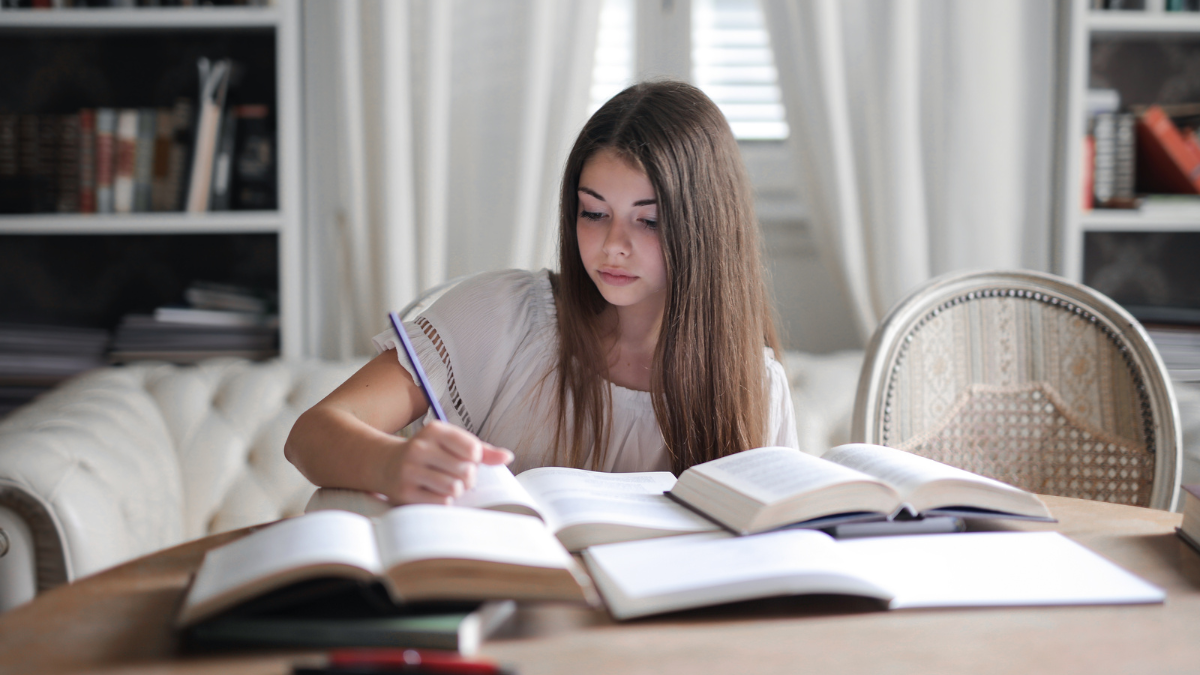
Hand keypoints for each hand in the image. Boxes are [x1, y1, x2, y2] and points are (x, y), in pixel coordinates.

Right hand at [379, 421, 513, 504]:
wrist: (386, 464)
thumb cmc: (429, 454)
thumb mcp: (451, 444)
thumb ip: (482, 450)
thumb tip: (508, 457)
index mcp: (434, 430)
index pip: (473, 449)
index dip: (475, 459)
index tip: (465, 459)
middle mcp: (419, 447)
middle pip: (466, 471)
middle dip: (467, 478)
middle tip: (456, 476)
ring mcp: (409, 470)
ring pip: (454, 488)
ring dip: (456, 491)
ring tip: (446, 484)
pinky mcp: (404, 492)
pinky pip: (441, 502)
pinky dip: (443, 501)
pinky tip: (433, 492)